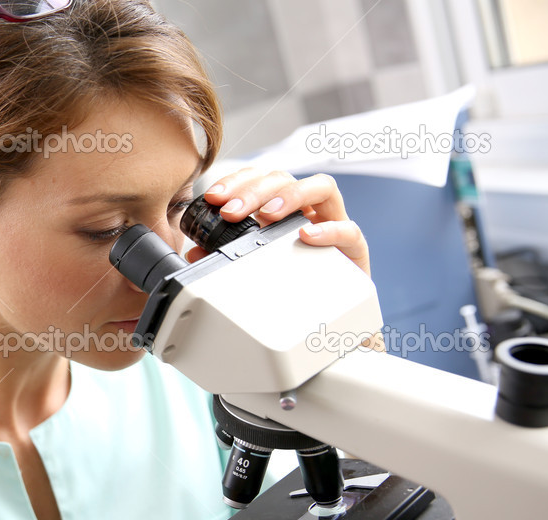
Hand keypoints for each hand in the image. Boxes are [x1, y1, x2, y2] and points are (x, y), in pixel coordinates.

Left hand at [185, 168, 370, 276]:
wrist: (332, 313)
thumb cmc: (293, 280)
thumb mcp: (253, 264)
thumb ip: (224, 255)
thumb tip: (194, 253)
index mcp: (282, 206)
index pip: (260, 178)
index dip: (237, 181)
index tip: (214, 197)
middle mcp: (308, 208)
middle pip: (285, 179)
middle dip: (254, 191)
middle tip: (231, 211)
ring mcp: (333, 223)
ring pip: (322, 187)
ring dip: (291, 196)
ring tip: (267, 215)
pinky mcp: (353, 248)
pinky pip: (349, 230)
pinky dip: (329, 229)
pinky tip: (307, 235)